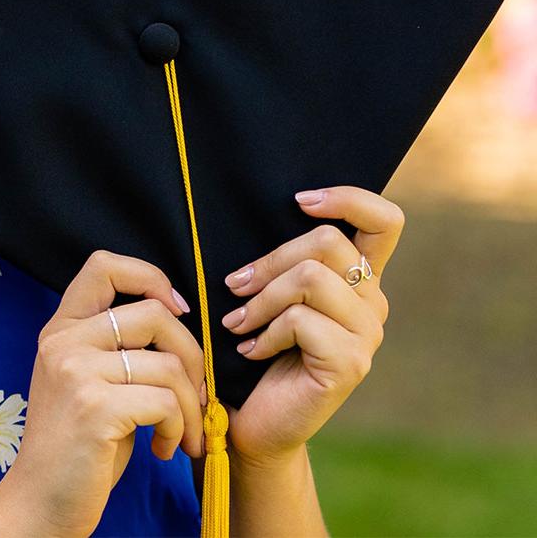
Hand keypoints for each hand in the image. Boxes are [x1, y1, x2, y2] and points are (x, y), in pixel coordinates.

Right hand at [0, 251, 206, 537]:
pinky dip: (179, 428)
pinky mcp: (94, 407)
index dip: (150, 277)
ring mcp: (76, 371)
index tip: (174, 312)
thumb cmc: (78, 449)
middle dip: (192, 357)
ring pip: (169, 364)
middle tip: (195, 396)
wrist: (41, 502)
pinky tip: (163, 449)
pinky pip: (166, 402)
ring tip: (181, 434)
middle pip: (154, 314)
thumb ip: (119, 348)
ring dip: (191, 406)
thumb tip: (180, 323)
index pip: (103, 265)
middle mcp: (64, 341)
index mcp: (61, 329)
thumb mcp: (89, 382)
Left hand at [219, 185, 403, 463]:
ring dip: (261, 298)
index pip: (385, 222)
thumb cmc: (257, 348)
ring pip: (310, 278)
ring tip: (238, 322)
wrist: (257, 421)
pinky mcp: (351, 363)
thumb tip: (274, 210)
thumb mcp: (273, 294)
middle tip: (235, 286)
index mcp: (360, 280)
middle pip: (327, 241)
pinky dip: (265, 331)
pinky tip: (251, 350)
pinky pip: (300, 320)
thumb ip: (287, 260)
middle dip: (270, 260)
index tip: (299, 201)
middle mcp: (374, 304)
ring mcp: (368, 335)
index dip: (348, 198)